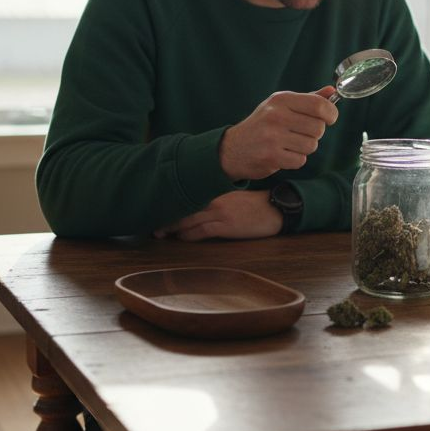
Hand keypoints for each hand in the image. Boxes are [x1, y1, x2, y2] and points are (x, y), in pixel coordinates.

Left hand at [153, 190, 280, 240]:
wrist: (276, 209)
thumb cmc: (256, 205)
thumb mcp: (234, 198)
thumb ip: (216, 200)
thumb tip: (199, 210)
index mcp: (216, 192)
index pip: (188, 197)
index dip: (173, 206)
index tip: (160, 211)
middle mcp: (215, 200)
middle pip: (184, 209)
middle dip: (167, 219)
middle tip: (153, 227)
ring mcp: (220, 212)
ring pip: (188, 220)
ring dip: (173, 228)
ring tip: (161, 233)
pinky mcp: (226, 225)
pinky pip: (201, 231)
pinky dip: (188, 235)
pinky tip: (181, 238)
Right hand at [219, 86, 337, 180]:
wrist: (233, 148)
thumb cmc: (262, 125)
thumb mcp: (280, 105)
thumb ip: (307, 99)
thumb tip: (331, 91)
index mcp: (281, 100)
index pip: (319, 105)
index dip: (331, 114)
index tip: (329, 118)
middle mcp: (276, 116)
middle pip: (318, 128)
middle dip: (315, 134)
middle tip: (301, 133)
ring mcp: (273, 137)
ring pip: (311, 146)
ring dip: (304, 148)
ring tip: (289, 144)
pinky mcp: (271, 156)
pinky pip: (300, 160)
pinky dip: (295, 159)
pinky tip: (283, 154)